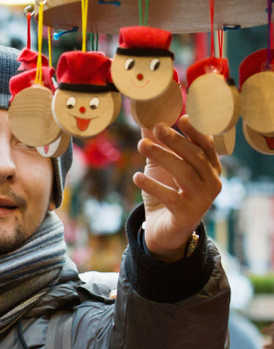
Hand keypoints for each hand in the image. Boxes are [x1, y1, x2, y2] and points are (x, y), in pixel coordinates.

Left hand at [134, 117, 221, 262]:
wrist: (165, 231)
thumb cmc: (167, 194)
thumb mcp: (161, 167)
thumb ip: (158, 145)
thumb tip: (145, 119)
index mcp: (210, 168)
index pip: (206, 146)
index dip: (195, 131)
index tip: (182, 117)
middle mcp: (212, 182)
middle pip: (195, 157)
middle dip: (175, 141)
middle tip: (157, 127)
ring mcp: (202, 200)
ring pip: (183, 174)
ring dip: (162, 157)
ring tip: (141, 145)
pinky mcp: (186, 215)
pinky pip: (169, 197)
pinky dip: (152, 186)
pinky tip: (136, 177)